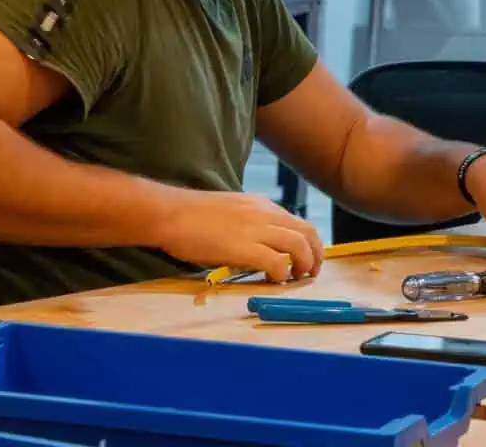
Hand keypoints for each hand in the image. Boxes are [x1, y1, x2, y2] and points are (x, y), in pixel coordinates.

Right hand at [153, 189, 323, 281]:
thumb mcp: (229, 210)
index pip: (296, 221)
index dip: (306, 241)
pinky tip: (276, 282)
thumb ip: (248, 222)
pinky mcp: (245, 247)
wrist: (170, 213)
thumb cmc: (190, 215)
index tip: (305, 256)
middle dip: (316, 253)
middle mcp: (265, 213)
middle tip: (311, 271)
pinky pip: (277, 262)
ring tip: (299, 279)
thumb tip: (257, 243)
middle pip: (307, 232)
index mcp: (261, 204)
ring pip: (299, 245)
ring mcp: (256, 229)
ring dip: (305, 264)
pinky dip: (282, 274)